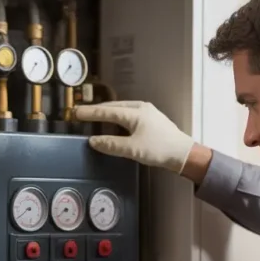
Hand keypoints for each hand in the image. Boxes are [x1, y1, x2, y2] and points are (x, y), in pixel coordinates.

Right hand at [73, 101, 194, 173]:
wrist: (184, 153)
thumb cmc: (159, 150)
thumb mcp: (132, 149)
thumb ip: (111, 144)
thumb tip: (93, 141)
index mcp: (135, 112)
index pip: (107, 111)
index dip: (90, 113)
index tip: (75, 112)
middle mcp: (140, 108)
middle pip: (113, 107)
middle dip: (96, 110)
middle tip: (81, 112)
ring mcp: (147, 112)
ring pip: (121, 109)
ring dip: (107, 113)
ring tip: (94, 116)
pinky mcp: (151, 119)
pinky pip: (129, 114)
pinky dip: (117, 117)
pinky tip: (114, 122)